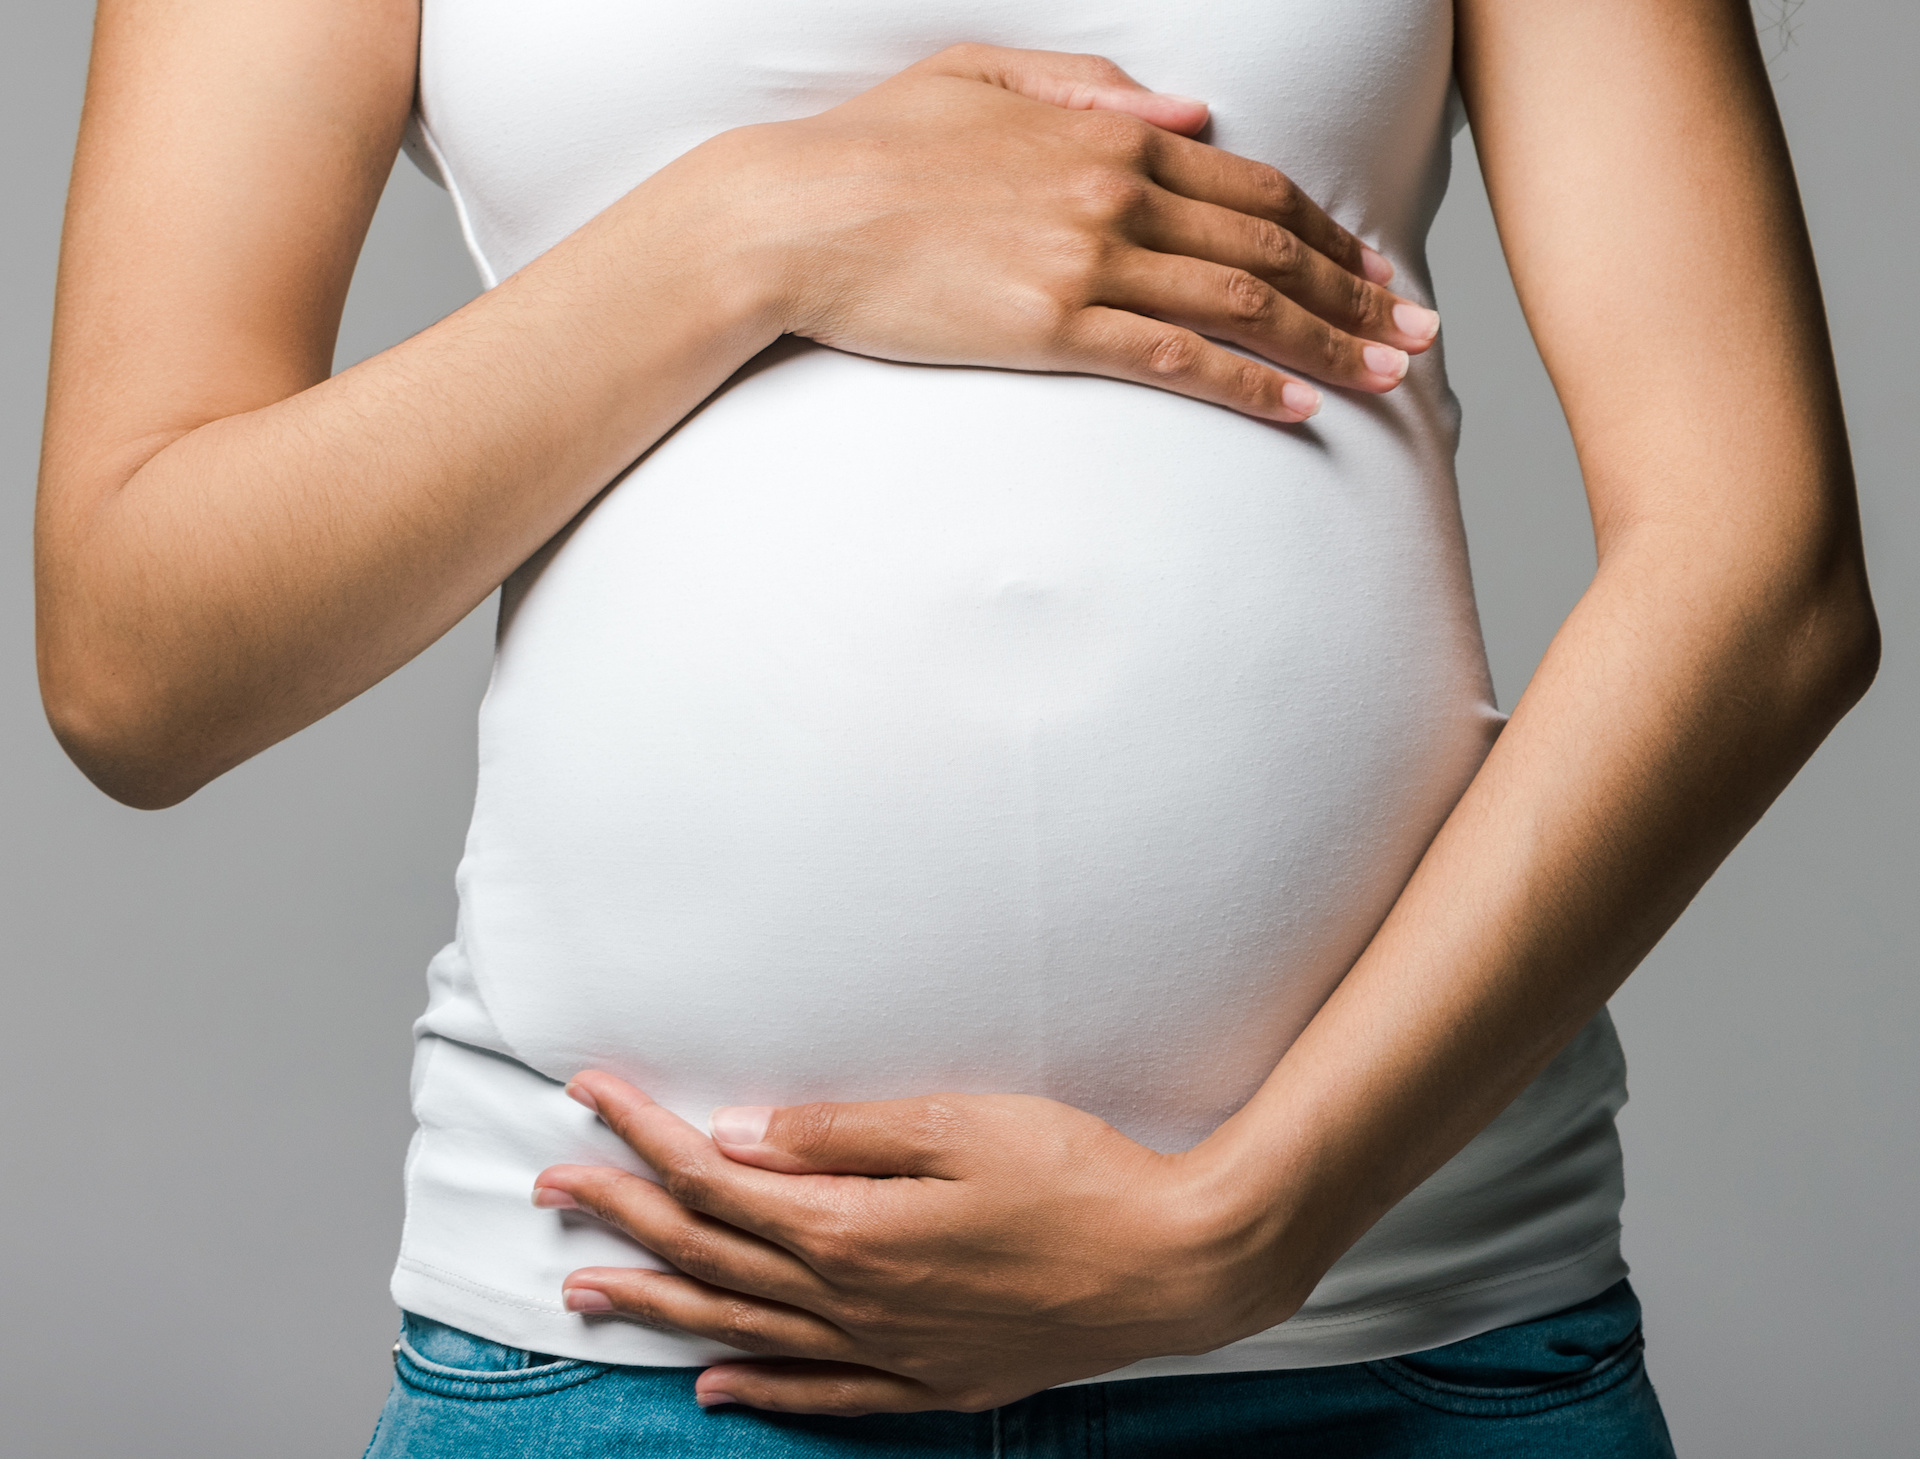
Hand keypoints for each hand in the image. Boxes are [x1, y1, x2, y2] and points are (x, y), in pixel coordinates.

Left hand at [532, 1071, 1309, 1414]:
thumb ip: (844, 1134)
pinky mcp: (930, 1381)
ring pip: (741, 1326)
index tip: (587, 1096)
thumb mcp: (961, 1125)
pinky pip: (820, 1393)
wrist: (1175, 1265)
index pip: (714, 1179)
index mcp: (852, 1227)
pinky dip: (756, 1388)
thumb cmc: (1078, 1176)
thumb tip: (741, 1135)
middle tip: (548, 1187)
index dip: (642, 1135)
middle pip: (710, 1254)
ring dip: (658, 1301)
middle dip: (621, 1213)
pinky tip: (711, 1385)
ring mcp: (889, 1351)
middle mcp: (853, 1300)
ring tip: (584, 1287)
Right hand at [692, 44, 1438, 422]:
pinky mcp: (1050, 327)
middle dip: (1354, 292)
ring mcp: (1086, 260)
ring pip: (1240, 302)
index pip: (1251, 185)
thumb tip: (1190, 113)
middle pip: (1269, 244)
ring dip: (1325, 342)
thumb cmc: (873, 147)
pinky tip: (1296, 407)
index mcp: (1109, 133)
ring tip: (1385, 378)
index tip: (1373, 268)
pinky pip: (1175, 357)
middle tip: (1416, 332)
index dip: (1326, 230)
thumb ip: (1092, 87)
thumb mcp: (981, 76)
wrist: (791, 215)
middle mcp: (1115, 192)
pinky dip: (1246, 381)